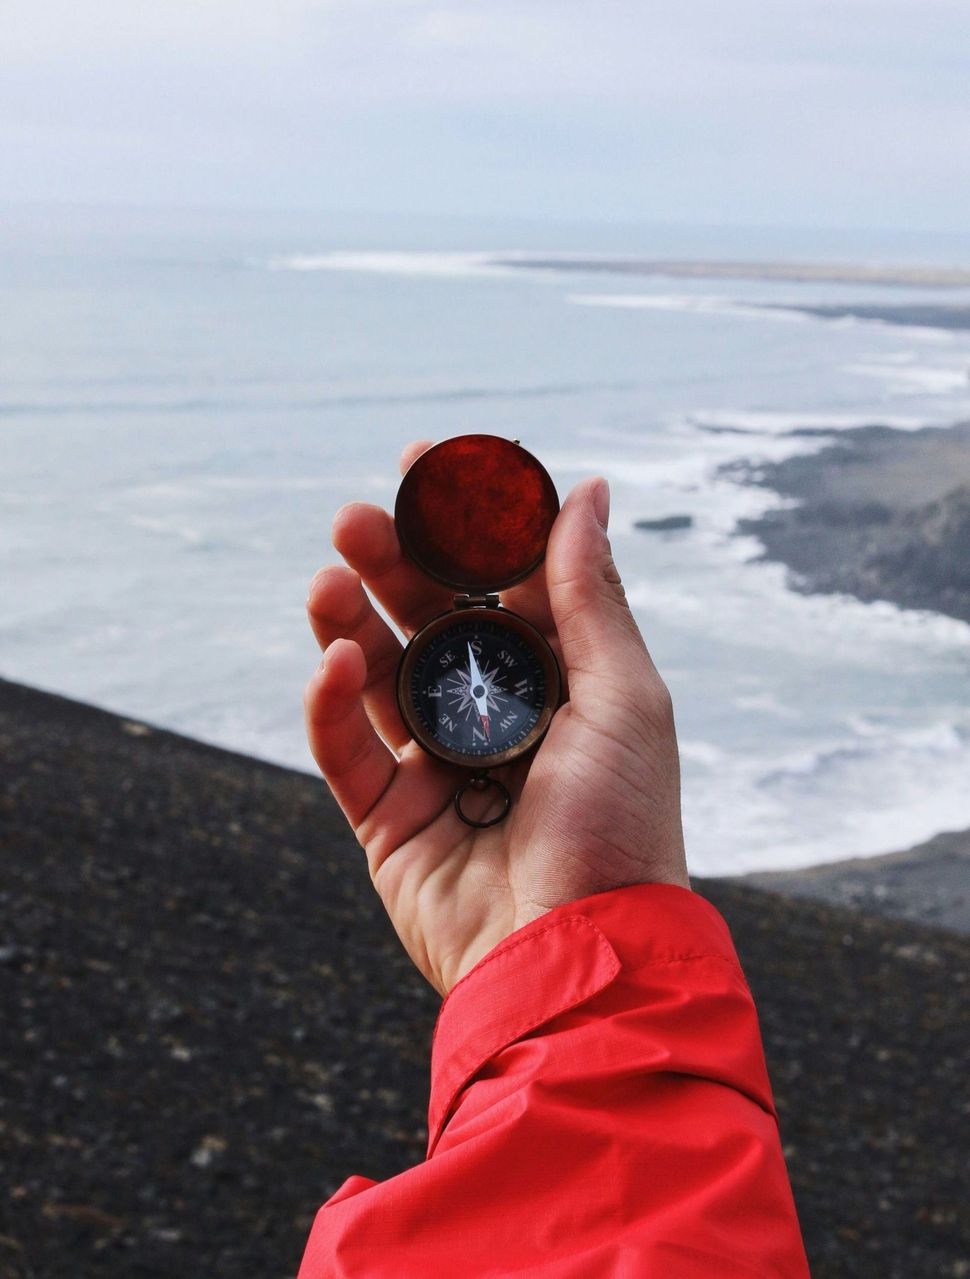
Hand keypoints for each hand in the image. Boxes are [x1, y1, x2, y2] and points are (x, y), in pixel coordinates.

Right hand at [305, 441, 688, 995]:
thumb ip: (589, 595)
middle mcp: (496, 715)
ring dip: (350, 622)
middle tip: (358, 518)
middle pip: (430, 622)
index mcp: (559, 681)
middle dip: (394, 566)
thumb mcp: (622, 698)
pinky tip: (332, 661)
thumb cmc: (621, 829)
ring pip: (379, 676)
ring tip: (328, 578)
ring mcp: (437, 765)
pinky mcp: (389, 817)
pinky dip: (331, 705)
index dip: (464, 524)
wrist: (578, 960)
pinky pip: (348, 750)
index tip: (428, 464)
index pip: (501, 584)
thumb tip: (586, 488)